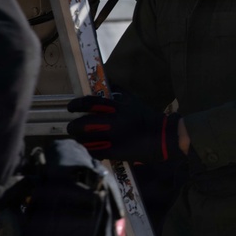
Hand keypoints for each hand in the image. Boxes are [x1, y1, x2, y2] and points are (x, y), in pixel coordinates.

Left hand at [67, 94, 181, 163]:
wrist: (164, 136)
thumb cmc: (148, 118)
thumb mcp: (133, 101)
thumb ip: (118, 94)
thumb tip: (106, 84)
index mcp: (117, 107)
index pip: (89, 103)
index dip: (76, 105)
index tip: (70, 108)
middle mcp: (113, 120)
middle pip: (81, 124)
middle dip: (74, 127)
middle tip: (74, 128)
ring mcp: (113, 137)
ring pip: (84, 139)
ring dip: (80, 140)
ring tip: (82, 140)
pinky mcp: (116, 151)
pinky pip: (93, 151)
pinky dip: (90, 150)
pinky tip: (91, 149)